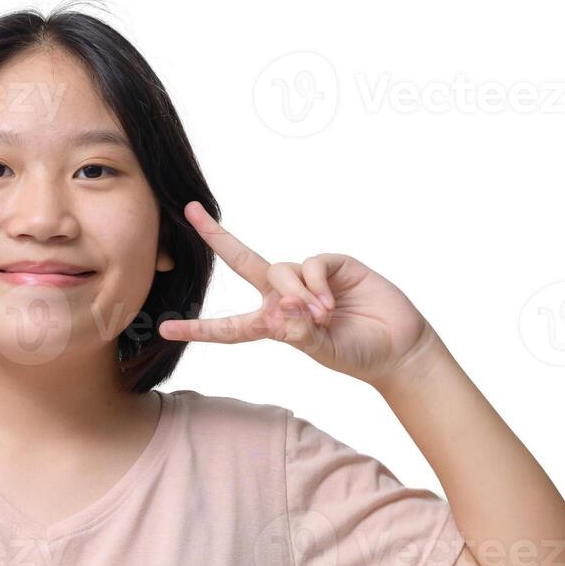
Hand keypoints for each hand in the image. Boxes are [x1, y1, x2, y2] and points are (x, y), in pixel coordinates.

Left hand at [156, 201, 441, 388]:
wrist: (399, 346)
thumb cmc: (356, 353)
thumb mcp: (321, 350)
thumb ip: (298, 334)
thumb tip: (276, 311)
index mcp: (271, 324)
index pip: (228, 327)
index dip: (198, 329)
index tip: (165, 329)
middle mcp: (282, 296)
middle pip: (242, 261)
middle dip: (216, 235)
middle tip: (191, 211)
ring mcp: (307, 278)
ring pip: (279, 271)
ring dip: (295, 295)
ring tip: (321, 316)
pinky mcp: (332, 264)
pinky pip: (309, 265)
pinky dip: (314, 285)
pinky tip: (329, 304)